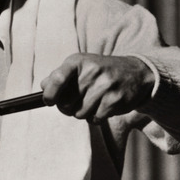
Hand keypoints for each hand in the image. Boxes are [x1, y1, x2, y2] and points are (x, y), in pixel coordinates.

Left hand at [40, 54, 154, 119]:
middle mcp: (91, 72)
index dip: (50, 94)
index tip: (49, 101)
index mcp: (78, 61)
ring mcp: (104, 86)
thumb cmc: (101, 71)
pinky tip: (103, 106)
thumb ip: (61, 75)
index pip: (57, 79)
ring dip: (83, 113)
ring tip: (93, 102)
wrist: (136, 73)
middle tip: (77, 101)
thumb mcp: (81, 66)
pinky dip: (96, 117)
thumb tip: (44, 86)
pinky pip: (95, 119)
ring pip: (79, 114)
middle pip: (66, 103)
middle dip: (67, 107)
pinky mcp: (115, 100)